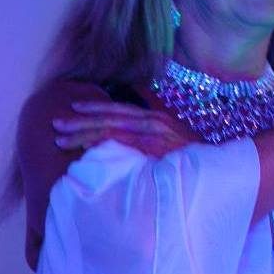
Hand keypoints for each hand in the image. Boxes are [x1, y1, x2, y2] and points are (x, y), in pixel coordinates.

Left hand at [52, 101, 189, 157]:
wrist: (217, 165)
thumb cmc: (194, 158)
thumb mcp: (171, 144)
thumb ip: (151, 141)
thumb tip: (128, 145)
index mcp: (154, 117)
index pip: (119, 110)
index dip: (95, 109)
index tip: (74, 110)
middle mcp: (151, 119)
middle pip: (109, 115)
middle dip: (81, 120)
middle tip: (56, 124)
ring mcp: (152, 131)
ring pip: (110, 126)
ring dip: (83, 132)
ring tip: (61, 138)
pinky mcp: (153, 144)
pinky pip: (122, 140)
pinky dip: (101, 141)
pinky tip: (84, 146)